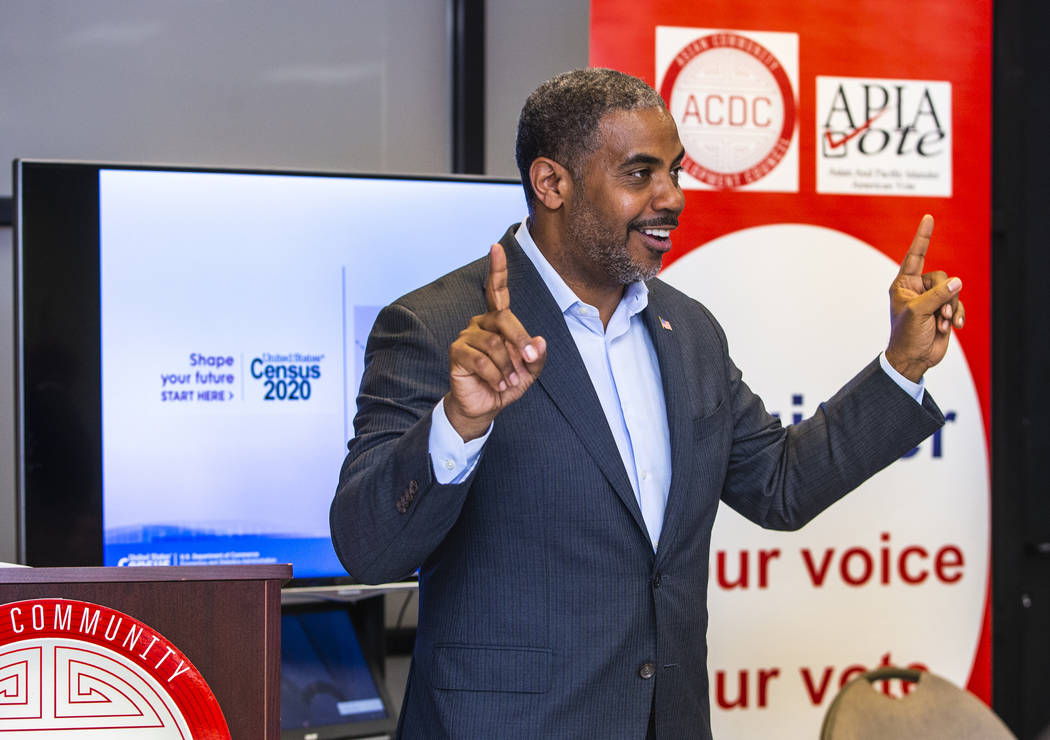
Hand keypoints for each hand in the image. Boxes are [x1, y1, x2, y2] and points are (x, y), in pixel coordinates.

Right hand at [444, 243, 546, 440]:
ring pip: (495, 344)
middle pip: (504, 320)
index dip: (497, 269)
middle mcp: (481, 323)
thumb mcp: (530, 371)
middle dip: (520, 342)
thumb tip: (540, 341)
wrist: (486, 405)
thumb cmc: (507, 383)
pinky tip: (497, 384)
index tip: (496, 248)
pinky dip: (495, 376)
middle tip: (528, 362)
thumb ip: (537, 356)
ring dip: (508, 367)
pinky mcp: (457, 352)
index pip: (497, 291)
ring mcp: (467, 336)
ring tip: (508, 381)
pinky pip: (481, 360)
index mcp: (498, 321)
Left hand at [885, 215, 964, 382]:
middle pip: (941, 277)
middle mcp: (917, 289)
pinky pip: (958, 303)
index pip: (915, 256)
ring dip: (951, 307)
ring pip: (953, 290)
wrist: (914, 359)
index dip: (923, 237)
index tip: (928, 217)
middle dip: (945, 295)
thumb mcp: (918, 312)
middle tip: (939, 313)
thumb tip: (957, 281)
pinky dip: (957, 313)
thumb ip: (937, 294)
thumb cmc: (906, 335)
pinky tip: (954, 326)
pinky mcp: (943, 310)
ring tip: (942, 322)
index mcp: (903, 285)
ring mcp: (931, 299)